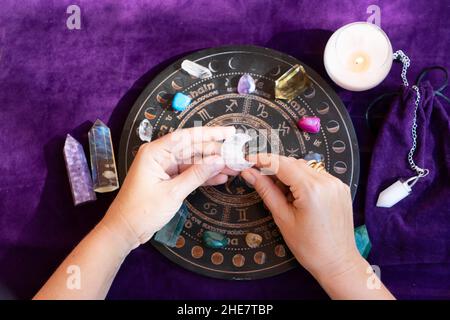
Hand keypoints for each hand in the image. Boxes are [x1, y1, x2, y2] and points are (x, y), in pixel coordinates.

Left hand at [101, 126, 235, 249]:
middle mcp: (159, 156)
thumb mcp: (173, 192)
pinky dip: (203, 176)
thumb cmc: (141, 211)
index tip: (230, 132)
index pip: (187, 137)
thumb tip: (219, 160)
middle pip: (192, 149)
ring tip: (234, 167)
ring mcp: (164, 168)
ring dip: (212, 165)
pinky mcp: (167, 180)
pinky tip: (220, 177)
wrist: (125, 231)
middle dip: (215, 152)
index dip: (210, 133)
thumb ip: (197, 175)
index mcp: (155, 152)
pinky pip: (188, 174)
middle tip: (236, 155)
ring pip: (193, 162)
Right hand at [241, 154, 359, 279]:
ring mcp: (336, 183)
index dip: (262, 159)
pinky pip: (316, 174)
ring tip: (280, 194)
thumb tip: (250, 173)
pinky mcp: (340, 187)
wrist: (338, 263)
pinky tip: (296, 195)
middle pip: (293, 162)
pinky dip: (302, 179)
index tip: (248, 160)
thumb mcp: (282, 218)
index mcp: (311, 189)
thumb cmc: (311, 247)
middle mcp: (326, 181)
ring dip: (288, 173)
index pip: (281, 164)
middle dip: (274, 167)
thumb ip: (266, 191)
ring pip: (305, 166)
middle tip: (258, 177)